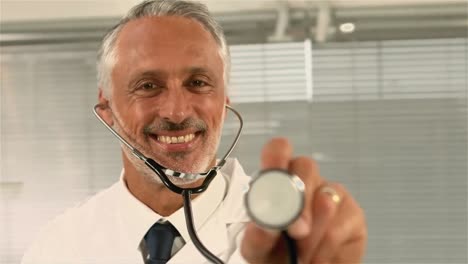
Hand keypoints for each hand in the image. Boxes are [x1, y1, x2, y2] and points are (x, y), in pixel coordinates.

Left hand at [240, 138, 366, 263]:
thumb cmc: (276, 254)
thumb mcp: (257, 248)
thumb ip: (257, 235)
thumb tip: (262, 224)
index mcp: (276, 180)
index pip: (277, 151)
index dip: (277, 157)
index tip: (273, 179)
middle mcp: (304, 180)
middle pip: (306, 167)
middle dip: (299, 204)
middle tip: (295, 233)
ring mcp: (331, 193)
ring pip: (326, 200)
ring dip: (312, 237)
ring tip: (301, 255)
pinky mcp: (352, 214)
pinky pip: (340, 227)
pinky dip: (325, 249)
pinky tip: (317, 258)